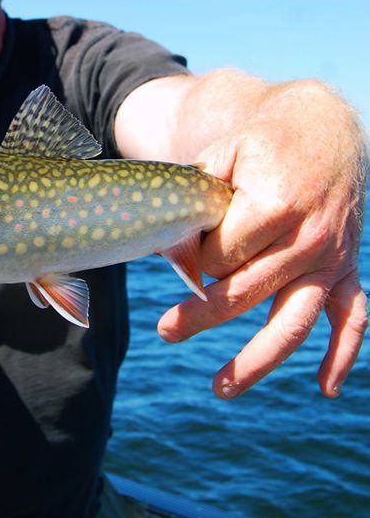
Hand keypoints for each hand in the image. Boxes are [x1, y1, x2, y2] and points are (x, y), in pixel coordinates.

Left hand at [157, 83, 367, 397]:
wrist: (320, 128)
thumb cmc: (260, 144)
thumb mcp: (220, 157)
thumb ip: (193, 204)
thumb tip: (167, 252)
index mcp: (276, 204)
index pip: (221, 257)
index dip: (193, 258)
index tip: (181, 251)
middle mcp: (310, 236)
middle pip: (247, 292)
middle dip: (200, 314)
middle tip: (165, 331)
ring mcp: (333, 257)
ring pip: (295, 320)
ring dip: (257, 360)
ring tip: (220, 389)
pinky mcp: (348, 268)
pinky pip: (352, 318)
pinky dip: (342, 355)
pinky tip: (326, 388)